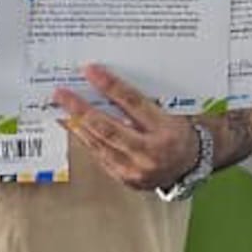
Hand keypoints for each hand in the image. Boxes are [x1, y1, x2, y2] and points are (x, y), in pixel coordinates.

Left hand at [52, 65, 198, 190]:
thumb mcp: (169, 112)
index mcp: (166, 130)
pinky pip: (100, 157)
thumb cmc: (178, 133)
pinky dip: (86, 140)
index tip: (91, 71)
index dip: (110, 86)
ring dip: (77, 125)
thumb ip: (142, 103)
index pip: (134, 104)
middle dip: (81, 109)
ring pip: (99, 145)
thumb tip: (107, 86)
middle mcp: (151, 153)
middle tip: (62, 94)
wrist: (190, 164)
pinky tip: (75, 128)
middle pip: (109, 128)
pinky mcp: (126, 179)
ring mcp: (137, 170)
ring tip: (61, 109)